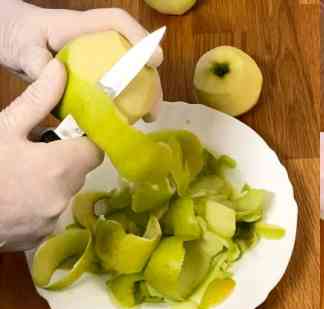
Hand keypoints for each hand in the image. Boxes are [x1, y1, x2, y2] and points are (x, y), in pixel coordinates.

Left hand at [0, 1, 163, 120]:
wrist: (15, 39)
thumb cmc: (20, 38)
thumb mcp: (23, 48)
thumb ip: (36, 62)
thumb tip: (55, 77)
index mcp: (80, 25)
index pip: (116, 21)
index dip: (139, 36)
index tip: (154, 60)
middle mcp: (97, 39)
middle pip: (134, 51)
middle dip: (150, 75)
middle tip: (154, 102)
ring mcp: (100, 55)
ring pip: (132, 69)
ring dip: (146, 91)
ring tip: (148, 116)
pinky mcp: (98, 71)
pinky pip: (119, 83)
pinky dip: (129, 100)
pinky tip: (130, 119)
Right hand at [0, 60, 103, 251]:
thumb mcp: (4, 127)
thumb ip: (38, 99)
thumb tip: (60, 69)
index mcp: (59, 168)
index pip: (95, 149)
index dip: (82, 137)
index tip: (65, 131)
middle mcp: (62, 199)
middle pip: (78, 171)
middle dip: (61, 157)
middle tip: (30, 148)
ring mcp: (50, 222)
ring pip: (62, 192)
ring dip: (48, 180)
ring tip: (16, 172)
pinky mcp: (37, 237)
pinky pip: (48, 213)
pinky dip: (36, 202)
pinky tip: (13, 195)